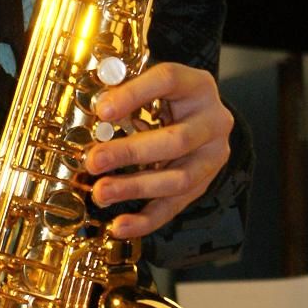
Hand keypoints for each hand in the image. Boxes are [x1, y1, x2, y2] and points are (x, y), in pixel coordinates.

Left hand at [81, 61, 232, 239]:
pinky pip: (175, 206)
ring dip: (135, 188)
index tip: (102, 111)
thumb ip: (125, 92)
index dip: (135, 94)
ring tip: (101, 193)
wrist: (198, 118)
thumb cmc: (167, 99)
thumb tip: (95, 110)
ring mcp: (212, 156)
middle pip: (177, 140)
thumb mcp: (150, 86)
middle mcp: (213, 120)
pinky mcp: (203, 184)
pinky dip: (146, 220)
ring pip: (178, 179)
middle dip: (131, 152)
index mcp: (197, 85)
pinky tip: (120, 226)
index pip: (168, 81)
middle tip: (95, 160)